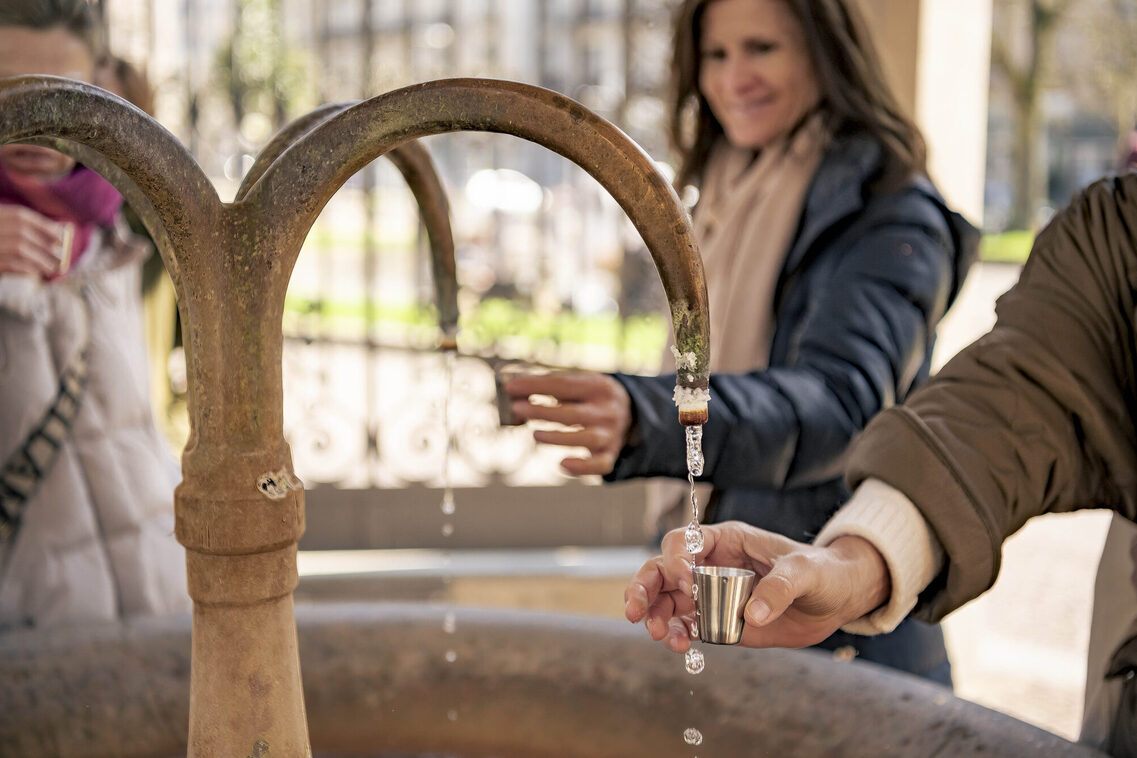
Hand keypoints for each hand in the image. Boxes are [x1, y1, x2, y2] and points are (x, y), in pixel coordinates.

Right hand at [0, 204, 67, 277]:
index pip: (19, 215)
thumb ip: (26, 232)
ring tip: (52, 268)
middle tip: (60, 254)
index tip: (60, 235)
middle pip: (21, 231)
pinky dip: (26, 268)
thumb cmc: (0, 251)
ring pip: (18, 248)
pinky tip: (35, 272)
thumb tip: (60, 231)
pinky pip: (10, 264)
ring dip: (40, 258)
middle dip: (44, 243)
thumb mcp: (7, 235)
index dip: (42, 224)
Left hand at [504, 370, 631, 475]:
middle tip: (516, 409)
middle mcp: (607, 410)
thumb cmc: (590, 397)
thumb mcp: (579, 383)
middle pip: (573, 413)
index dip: (536, 385)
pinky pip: (600, 465)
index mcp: (598, 386)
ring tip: (534, 434)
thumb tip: (514, 388)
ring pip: (585, 439)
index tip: (511, 387)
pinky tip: (562, 464)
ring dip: (557, 437)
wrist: (631, 414)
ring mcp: (611, 434)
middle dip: (543, 411)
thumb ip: (550, 385)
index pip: (564, 384)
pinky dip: (582, 468)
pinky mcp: (610, 454)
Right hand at [624, 521, 890, 652]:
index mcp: (726, 541)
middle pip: (662, 570)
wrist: (836, 599)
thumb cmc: (821, 571)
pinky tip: (680, 646)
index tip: (687, 582)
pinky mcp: (720, 620)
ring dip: (657, 616)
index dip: (676, 560)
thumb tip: (751, 615)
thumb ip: (779, 588)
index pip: (684, 542)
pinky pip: (688, 625)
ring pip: (668, 600)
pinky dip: (677, 635)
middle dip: (645, 588)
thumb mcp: (804, 572)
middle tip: (636, 611)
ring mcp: (712, 593)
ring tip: (662, 635)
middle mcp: (711, 564)